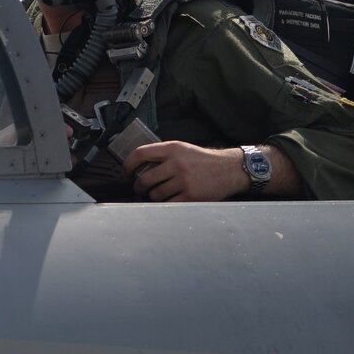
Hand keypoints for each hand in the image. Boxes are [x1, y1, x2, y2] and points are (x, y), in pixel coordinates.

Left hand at [123, 141, 247, 202]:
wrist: (229, 169)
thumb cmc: (204, 160)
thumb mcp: (183, 149)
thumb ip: (164, 155)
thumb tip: (140, 166)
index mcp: (173, 148)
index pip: (141, 154)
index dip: (127, 164)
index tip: (124, 172)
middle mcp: (177, 163)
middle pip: (145, 179)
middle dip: (138, 187)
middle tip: (139, 189)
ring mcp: (184, 180)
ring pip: (155, 194)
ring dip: (153, 197)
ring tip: (157, 194)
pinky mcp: (191, 195)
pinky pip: (168, 204)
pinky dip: (165, 204)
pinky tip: (167, 201)